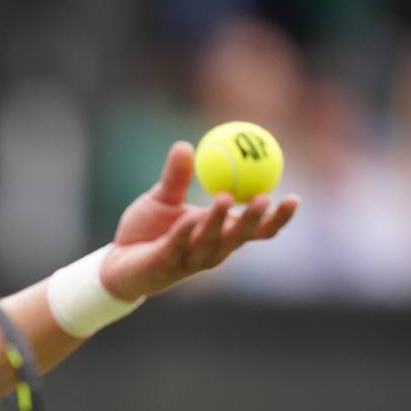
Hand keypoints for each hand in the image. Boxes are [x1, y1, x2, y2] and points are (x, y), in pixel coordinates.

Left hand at [98, 141, 297, 300]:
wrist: (116, 261)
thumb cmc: (147, 231)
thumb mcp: (163, 198)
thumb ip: (177, 176)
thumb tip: (186, 145)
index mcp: (220, 233)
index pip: (257, 230)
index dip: (277, 218)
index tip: (293, 197)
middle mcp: (212, 249)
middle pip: (240, 237)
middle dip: (253, 219)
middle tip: (265, 197)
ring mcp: (189, 260)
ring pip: (211, 241)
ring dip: (219, 220)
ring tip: (225, 197)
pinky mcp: (165, 265)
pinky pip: (177, 247)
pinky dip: (185, 233)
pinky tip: (189, 218)